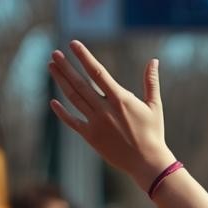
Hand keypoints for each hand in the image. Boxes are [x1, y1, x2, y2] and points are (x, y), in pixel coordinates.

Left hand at [48, 41, 176, 190]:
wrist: (147, 163)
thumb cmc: (154, 133)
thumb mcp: (155, 106)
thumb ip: (151, 82)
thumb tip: (153, 61)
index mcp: (120, 99)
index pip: (97, 72)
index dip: (84, 57)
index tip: (73, 44)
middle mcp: (105, 109)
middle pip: (80, 83)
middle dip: (66, 67)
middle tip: (55, 53)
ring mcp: (96, 123)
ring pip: (73, 98)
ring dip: (61, 81)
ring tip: (52, 67)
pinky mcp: (91, 137)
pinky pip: (72, 122)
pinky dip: (62, 112)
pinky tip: (53, 101)